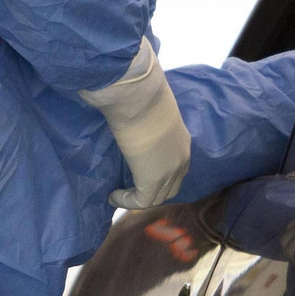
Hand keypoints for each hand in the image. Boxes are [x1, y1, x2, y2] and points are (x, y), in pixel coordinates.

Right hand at [80, 40, 192, 209]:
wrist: (138, 94)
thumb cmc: (140, 93)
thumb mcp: (150, 109)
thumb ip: (146, 118)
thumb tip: (130, 115)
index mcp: (182, 140)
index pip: (176, 167)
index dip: (159, 175)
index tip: (138, 174)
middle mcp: (182, 159)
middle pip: (171, 188)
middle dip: (151, 191)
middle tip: (129, 189)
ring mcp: (170, 171)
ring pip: (156, 197)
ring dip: (136, 198)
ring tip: (118, 194)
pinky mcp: (153, 180)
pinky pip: (141, 202)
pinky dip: (125, 202)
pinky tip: (112, 196)